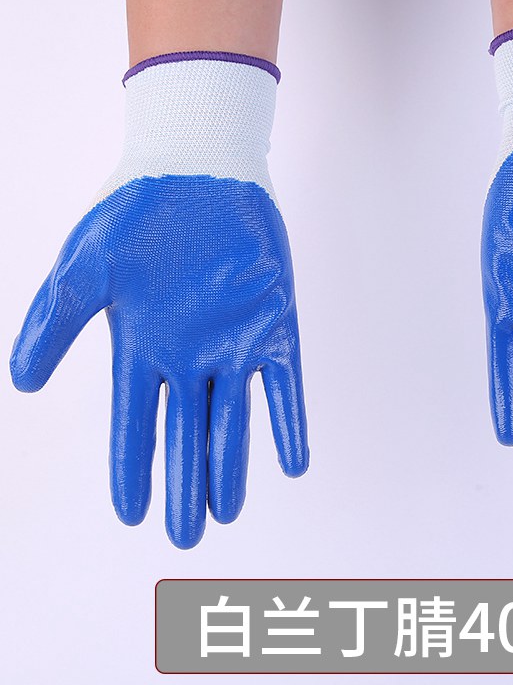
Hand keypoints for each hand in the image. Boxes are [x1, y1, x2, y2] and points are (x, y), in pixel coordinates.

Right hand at [10, 54, 307, 547]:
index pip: (132, 422)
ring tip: (228, 512)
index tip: (133, 515)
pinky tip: (294, 462)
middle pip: (186, 433)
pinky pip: (285, 382)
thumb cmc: (135, 213)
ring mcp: (234, 341)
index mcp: (142, 346)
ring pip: (233, 418)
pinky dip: (287, 420)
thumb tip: (19, 384)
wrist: (198, 167)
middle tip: (186, 536)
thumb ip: (53, 322)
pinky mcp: (275, 323)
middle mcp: (189, 354)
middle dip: (185, 485)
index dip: (132, 468)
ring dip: (231, 466)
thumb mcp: (83, 267)